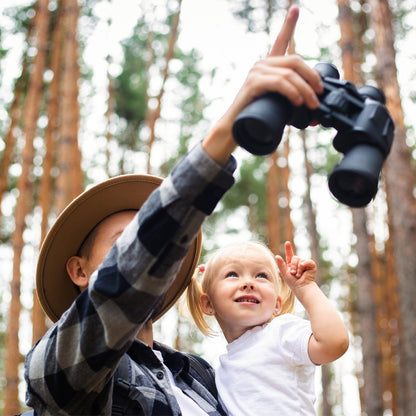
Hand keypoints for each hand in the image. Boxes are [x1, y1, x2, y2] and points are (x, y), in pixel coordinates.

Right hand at [202, 6, 322, 163]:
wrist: (236, 128)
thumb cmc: (257, 117)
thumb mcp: (280, 106)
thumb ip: (295, 103)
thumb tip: (316, 114)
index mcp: (269, 66)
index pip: (281, 41)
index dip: (288, 24)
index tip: (295, 8)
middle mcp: (262, 64)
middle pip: (295, 60)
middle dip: (312, 78)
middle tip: (319, 94)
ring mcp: (256, 72)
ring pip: (290, 73)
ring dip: (306, 89)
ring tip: (312, 104)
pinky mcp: (253, 83)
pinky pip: (279, 82)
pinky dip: (292, 91)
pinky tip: (297, 100)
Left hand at [275, 241, 316, 290]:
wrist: (301, 287)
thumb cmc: (292, 282)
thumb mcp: (284, 273)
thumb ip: (280, 264)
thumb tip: (276, 256)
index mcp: (291, 264)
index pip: (289, 254)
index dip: (288, 248)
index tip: (287, 243)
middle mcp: (298, 263)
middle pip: (295, 257)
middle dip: (293, 266)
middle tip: (293, 274)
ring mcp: (305, 264)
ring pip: (300, 260)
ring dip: (298, 268)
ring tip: (298, 275)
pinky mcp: (311, 265)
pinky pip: (308, 261)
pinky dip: (305, 265)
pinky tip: (303, 271)